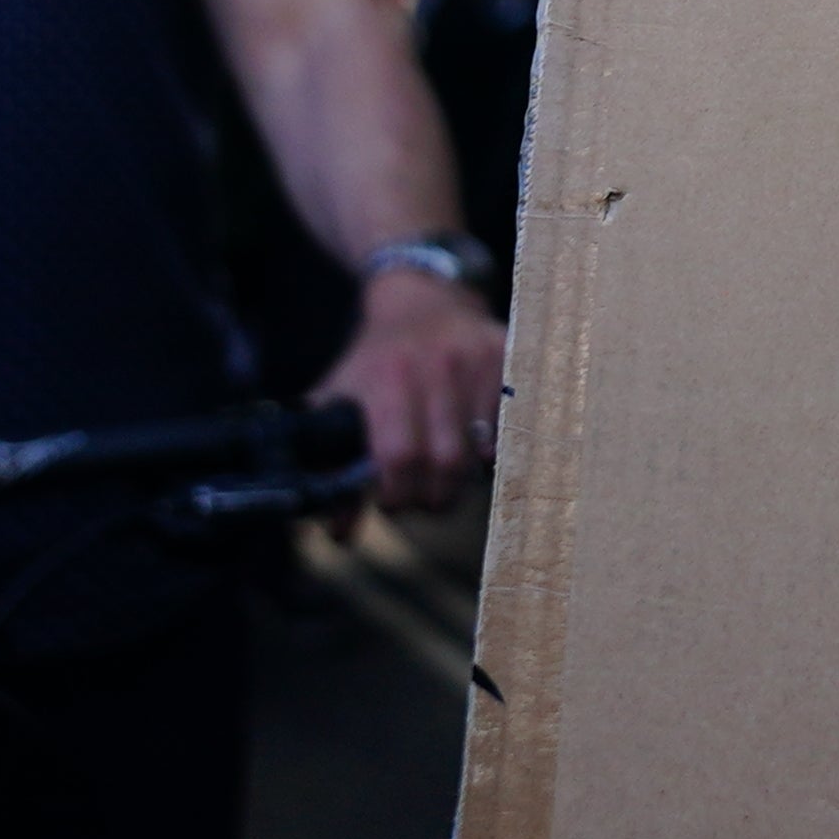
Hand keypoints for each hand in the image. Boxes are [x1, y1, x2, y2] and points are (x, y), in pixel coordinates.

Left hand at [318, 259, 503, 509]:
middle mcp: (434, 364)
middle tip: (419, 499)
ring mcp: (476, 359)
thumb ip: (330, 469)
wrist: (418, 302)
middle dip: (431, 496)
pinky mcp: (508, 357)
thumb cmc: (372, 364)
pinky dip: (491, 451)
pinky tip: (473, 449)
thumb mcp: (337, 404)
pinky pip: (508, 429)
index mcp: (385, 376)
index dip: (395, 494)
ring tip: (442, 479)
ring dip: (461, 480)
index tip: (389, 501)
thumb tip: (339, 536)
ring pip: (480, 453)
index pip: (398, 456)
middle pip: (445, 462)